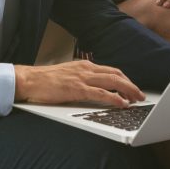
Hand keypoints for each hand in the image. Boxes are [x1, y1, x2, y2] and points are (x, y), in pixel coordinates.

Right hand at [15, 61, 144, 107]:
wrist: (29, 80)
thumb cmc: (45, 80)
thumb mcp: (68, 75)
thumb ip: (82, 79)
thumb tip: (96, 88)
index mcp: (84, 65)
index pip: (111, 70)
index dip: (125, 79)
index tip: (133, 87)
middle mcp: (86, 69)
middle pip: (116, 74)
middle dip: (131, 85)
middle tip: (140, 95)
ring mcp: (82, 78)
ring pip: (113, 81)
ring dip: (128, 90)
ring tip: (136, 99)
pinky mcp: (77, 89)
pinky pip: (100, 93)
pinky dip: (114, 98)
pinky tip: (122, 103)